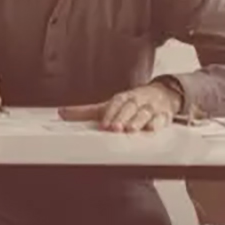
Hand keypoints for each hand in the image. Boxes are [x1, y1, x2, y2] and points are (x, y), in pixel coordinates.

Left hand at [58, 82, 181, 132]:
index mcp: (123, 97)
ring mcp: (151, 107)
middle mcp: (137, 100)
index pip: (115, 103)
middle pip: (129, 107)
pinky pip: (162, 118)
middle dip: (122, 117)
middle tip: (114, 129)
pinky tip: (153, 128)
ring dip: (138, 121)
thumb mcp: (108, 105)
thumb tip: (60, 113)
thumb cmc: (130, 103)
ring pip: (144, 113)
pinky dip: (158, 123)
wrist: (162, 94)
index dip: (110, 114)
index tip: (103, 125)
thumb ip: (85, 112)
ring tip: (131, 130)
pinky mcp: (164, 115)